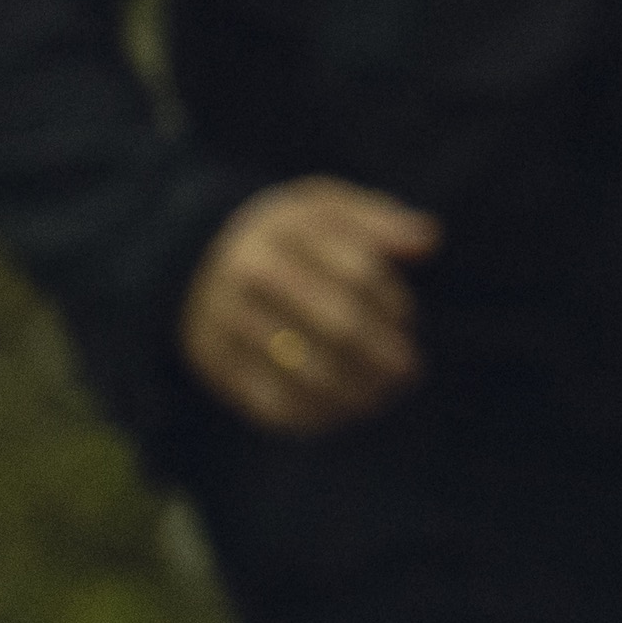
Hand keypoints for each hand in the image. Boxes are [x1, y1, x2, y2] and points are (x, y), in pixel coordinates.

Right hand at [179, 180, 435, 438]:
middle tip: (408, 371)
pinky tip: (343, 412)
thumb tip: (429, 240)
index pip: (358, 272)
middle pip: (338, 323)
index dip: (392, 303)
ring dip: (357, 391)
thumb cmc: (284, 236)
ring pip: (308, 370)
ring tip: (381, 396)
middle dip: (383, 353)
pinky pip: (274, 403)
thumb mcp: (324, 207)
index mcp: (285, 229)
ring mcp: (228, 321)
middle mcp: (251, 273)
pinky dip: (317, 416)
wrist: (192, 259)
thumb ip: (378, 219)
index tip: (406, 322)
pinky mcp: (216, 364)